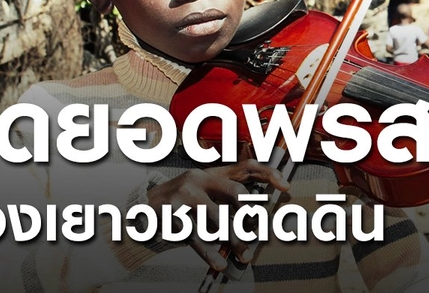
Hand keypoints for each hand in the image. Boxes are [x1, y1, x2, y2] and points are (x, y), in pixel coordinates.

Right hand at [147, 160, 289, 269]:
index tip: (285, 185)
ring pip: (218, 219)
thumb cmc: (181, 202)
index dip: (268, 173)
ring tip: (245, 255)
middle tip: (260, 231)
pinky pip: (196, 237)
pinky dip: (209, 253)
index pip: (245, 166)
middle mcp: (199, 179)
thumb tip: (256, 218)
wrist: (143, 208)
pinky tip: (219, 262)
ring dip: (235, 240)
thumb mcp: (203, 191)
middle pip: (235, 192)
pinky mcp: (172, 214)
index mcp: (211, 172)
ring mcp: (185, 196)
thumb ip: (226, 199)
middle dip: (251, 214)